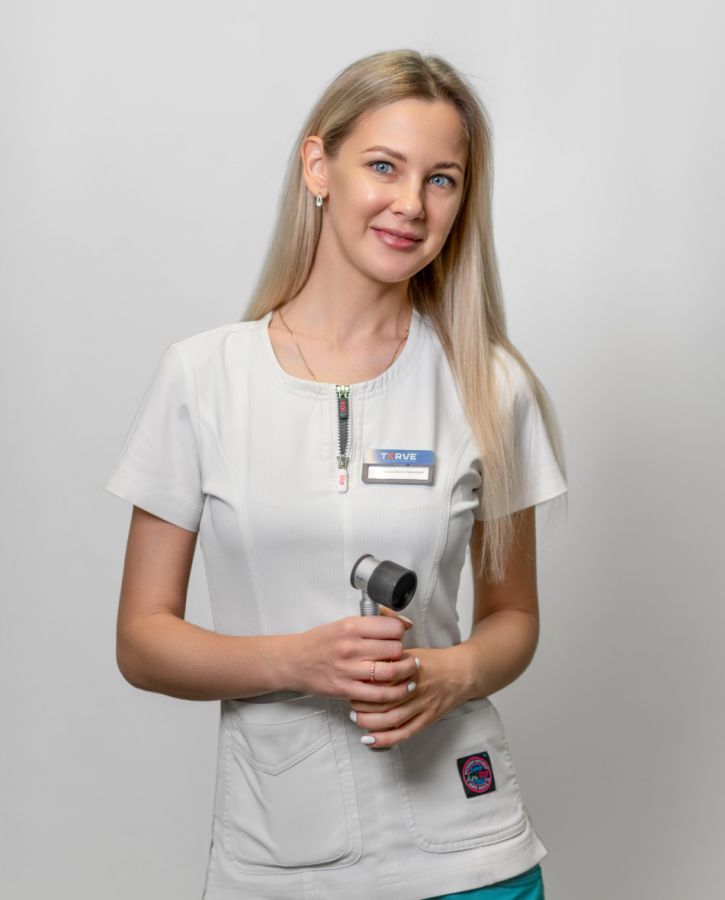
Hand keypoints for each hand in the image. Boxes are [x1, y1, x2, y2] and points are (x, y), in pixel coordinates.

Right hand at [289, 612, 419, 704]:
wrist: (293, 661)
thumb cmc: (320, 642)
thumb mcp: (343, 623)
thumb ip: (372, 622)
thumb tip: (404, 623)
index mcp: (351, 626)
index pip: (392, 628)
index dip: (400, 632)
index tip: (399, 635)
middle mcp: (350, 647)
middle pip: (394, 649)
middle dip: (402, 651)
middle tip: (402, 654)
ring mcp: (348, 670)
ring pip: (391, 672)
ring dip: (406, 671)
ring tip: (410, 670)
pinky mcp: (346, 689)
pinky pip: (379, 694)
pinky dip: (396, 693)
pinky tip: (403, 688)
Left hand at [348, 607, 470, 748]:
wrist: (461, 673)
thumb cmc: (433, 662)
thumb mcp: (410, 652)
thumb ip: (389, 656)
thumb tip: (364, 656)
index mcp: (409, 668)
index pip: (382, 678)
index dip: (364, 683)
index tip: (353, 682)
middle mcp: (415, 687)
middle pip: (384, 699)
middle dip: (363, 703)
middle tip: (351, 702)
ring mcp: (423, 705)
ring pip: (393, 718)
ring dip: (371, 721)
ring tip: (356, 719)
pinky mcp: (428, 719)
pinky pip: (405, 732)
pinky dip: (386, 738)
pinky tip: (371, 739)